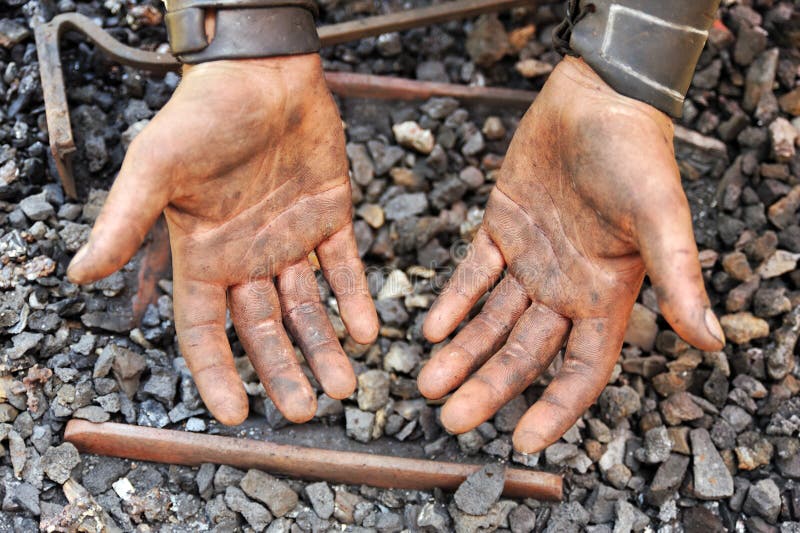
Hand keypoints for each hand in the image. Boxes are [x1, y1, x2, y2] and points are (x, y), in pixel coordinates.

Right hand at [68, 55, 378, 424]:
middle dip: (285, 371)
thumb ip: (125, 220)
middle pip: (264, 330)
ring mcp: (290, 240)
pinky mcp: (329, 217)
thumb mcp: (157, 167)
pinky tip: (370, 330)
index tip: (236, 414)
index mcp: (203, 255)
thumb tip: (77, 273)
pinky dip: (357, 298)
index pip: (205, 329)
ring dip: (326, 346)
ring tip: (347, 385)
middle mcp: (247, 256)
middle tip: (310, 410)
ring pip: (308, 307)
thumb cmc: (204, 113)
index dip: (217, 372)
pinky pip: (344, 267)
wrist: (264, 70)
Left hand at [418, 56, 724, 452]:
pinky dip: (452, 299)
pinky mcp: (501, 229)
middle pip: (525, 353)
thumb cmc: (637, 151)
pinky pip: (474, 273)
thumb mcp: (661, 214)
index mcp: (607, 295)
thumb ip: (678, 275)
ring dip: (461, 352)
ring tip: (428, 382)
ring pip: (491, 320)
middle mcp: (566, 287)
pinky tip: (431, 327)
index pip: (582, 369)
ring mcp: (531, 261)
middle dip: (488, 387)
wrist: (598, 94)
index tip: (523, 441)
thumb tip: (712, 341)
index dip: (556, 407)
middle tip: (450, 418)